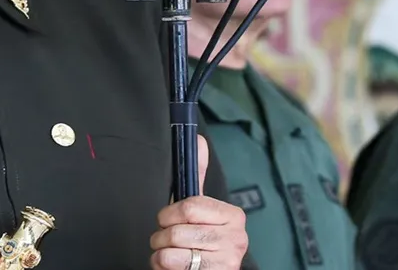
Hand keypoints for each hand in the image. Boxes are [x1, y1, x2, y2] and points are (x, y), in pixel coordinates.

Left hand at [149, 136, 248, 268]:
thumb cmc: (201, 243)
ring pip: (171, 250)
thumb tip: (199, 140)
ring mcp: (227, 261)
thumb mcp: (200, 209)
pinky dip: (161, 265)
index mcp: (233, 216)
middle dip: (162, 235)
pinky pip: (169, 264)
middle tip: (169, 240)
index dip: (168, 214)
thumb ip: (199, 174)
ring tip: (172, 254)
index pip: (189, 206)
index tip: (169, 220)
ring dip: (161, 252)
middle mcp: (237, 239)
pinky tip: (173, 267)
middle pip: (177, 230)